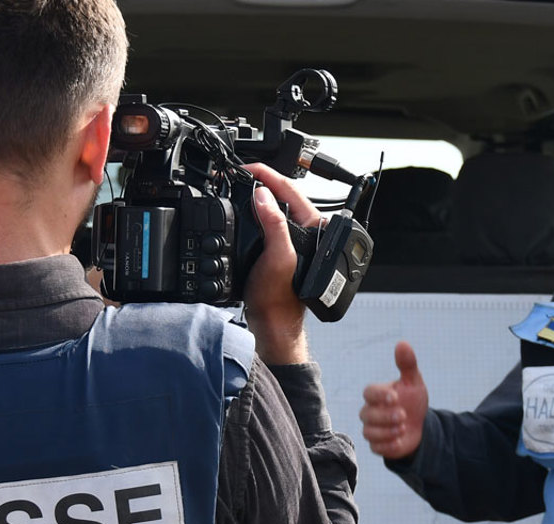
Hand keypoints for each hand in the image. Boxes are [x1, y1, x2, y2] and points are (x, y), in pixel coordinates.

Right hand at [243, 163, 321, 364]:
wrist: (272, 323)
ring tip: (240, 185)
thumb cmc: (279, 299)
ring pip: (276, 208)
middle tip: (239, 174)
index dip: (267, 175)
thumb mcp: (277, 257)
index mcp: (314, 230)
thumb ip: (274, 224)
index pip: (290, 190)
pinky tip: (245, 209)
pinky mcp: (282, 249)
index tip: (246, 168)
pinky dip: (255, 212)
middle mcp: (308, 233)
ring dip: (258, 196)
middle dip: (261, 181)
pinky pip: (268, 222)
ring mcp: (295, 241)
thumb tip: (263, 195)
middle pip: (283, 195)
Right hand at [359, 342, 428, 459]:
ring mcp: (372, 429)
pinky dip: (388, 446)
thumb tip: (402, 343)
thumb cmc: (412, 400)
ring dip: (387, 432)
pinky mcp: (377, 445)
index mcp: (376, 394)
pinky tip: (400, 441)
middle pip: (367, 415)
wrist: (420, 426)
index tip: (395, 397)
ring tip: (403, 428)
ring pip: (369, 433)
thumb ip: (407, 364)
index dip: (380, 395)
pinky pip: (376, 448)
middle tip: (403, 415)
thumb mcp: (413, 382)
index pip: (368, 393)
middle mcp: (369, 412)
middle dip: (385, 416)